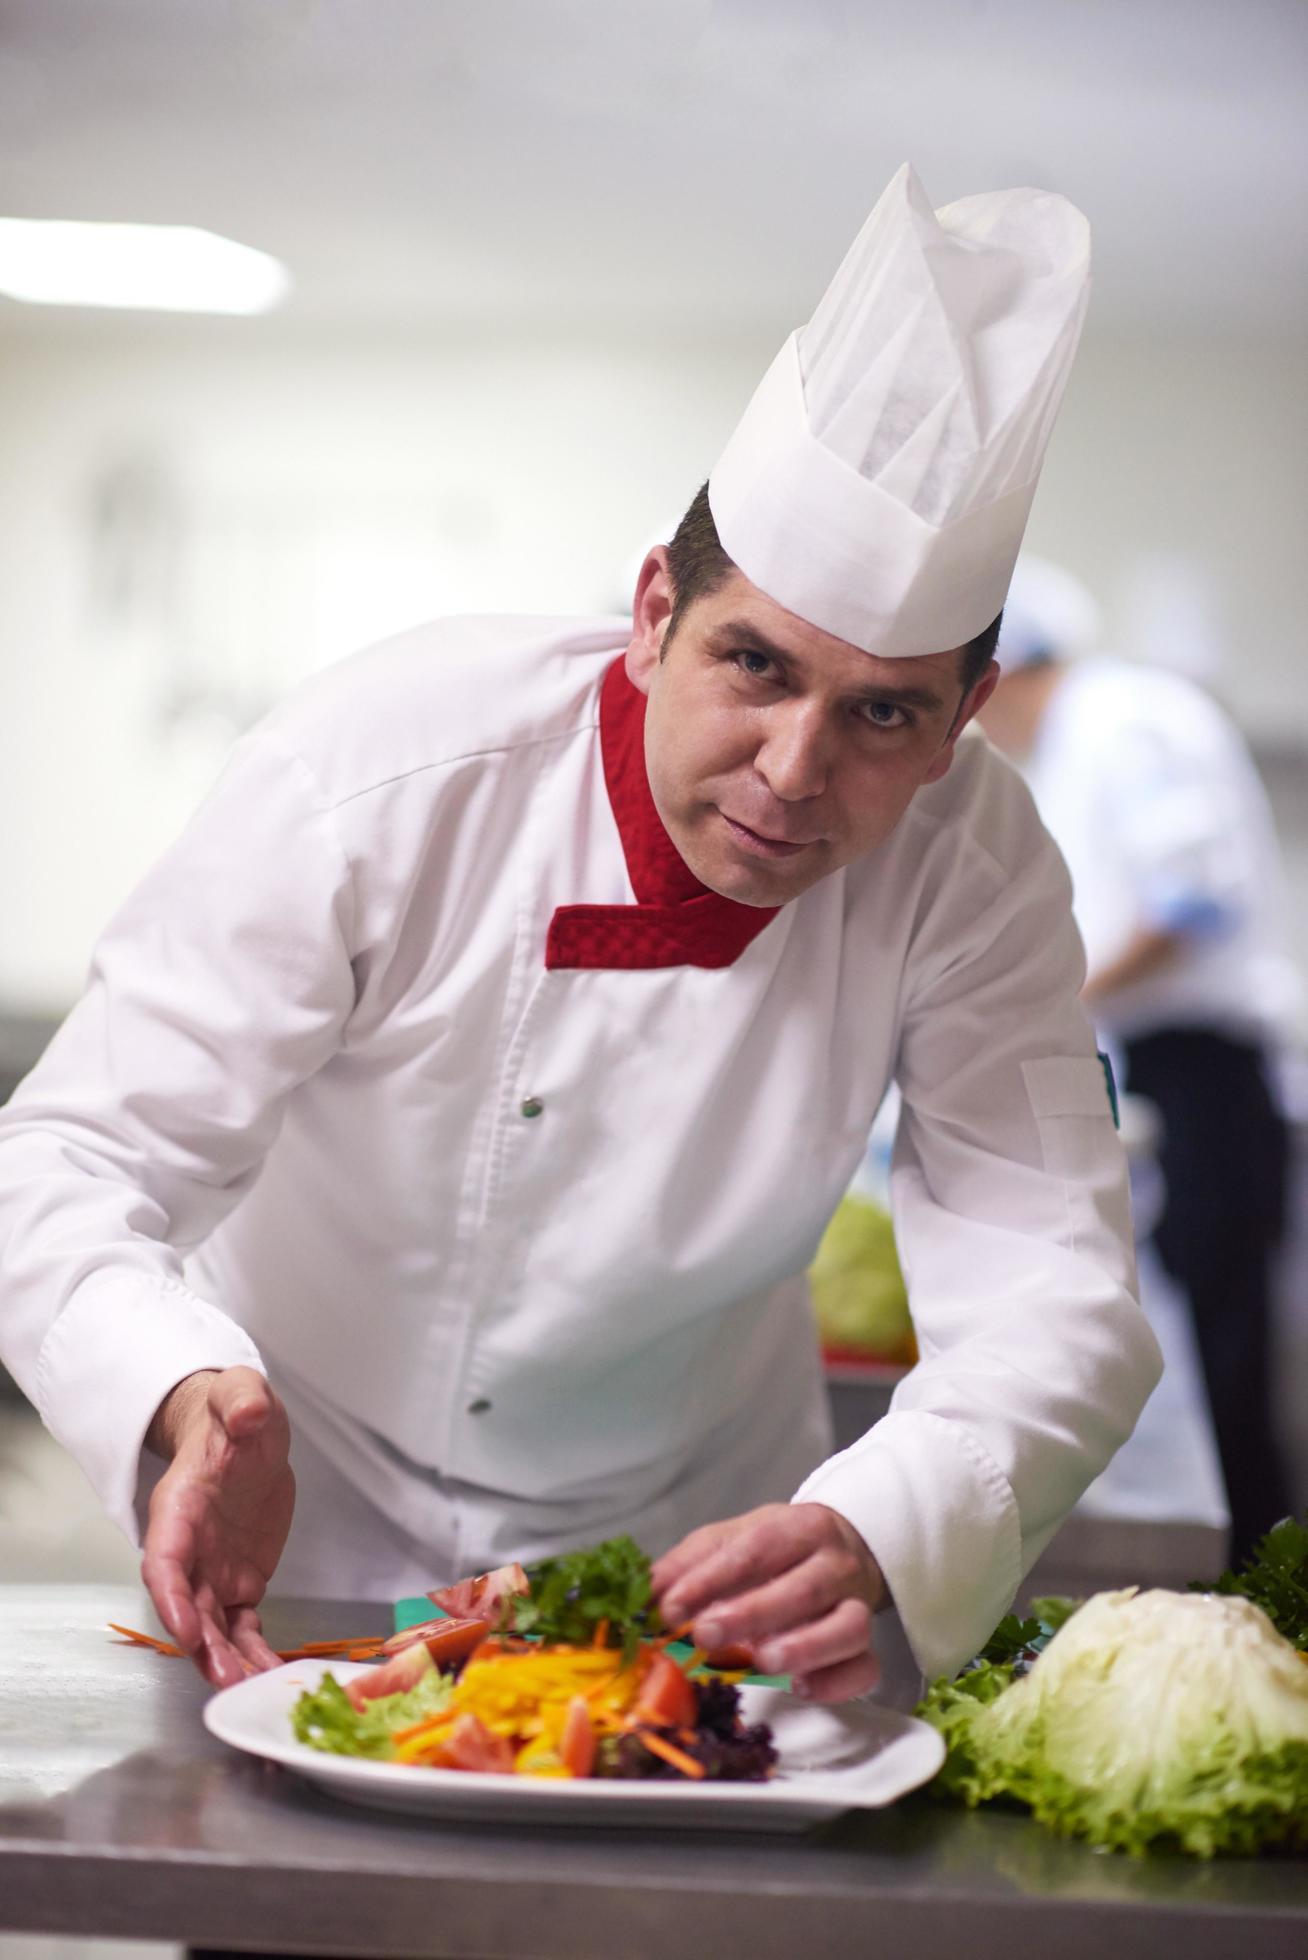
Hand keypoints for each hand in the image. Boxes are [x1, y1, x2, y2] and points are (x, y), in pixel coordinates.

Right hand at [140, 1366, 294, 1688]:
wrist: (244, 1434)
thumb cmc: (234, 1414)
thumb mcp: (239, 1393)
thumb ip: (241, 1400)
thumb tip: (248, 1413)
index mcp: (180, 1507)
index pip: (166, 1559)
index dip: (172, 1596)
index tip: (185, 1627)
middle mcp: (191, 1548)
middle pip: (188, 1606)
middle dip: (202, 1646)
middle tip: (227, 1679)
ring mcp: (214, 1570)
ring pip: (213, 1627)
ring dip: (227, 1660)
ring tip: (250, 1689)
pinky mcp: (241, 1583)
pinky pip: (243, 1626)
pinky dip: (254, 1652)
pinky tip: (269, 1675)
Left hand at [651, 1503, 885, 1702]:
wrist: (839, 1551)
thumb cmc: (775, 1550)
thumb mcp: (732, 1540)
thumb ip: (690, 1564)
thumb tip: (645, 1593)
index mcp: (798, 1528)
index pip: (756, 1548)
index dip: (712, 1579)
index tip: (670, 1607)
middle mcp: (834, 1564)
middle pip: (804, 1588)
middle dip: (752, 1615)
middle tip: (704, 1636)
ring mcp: (857, 1605)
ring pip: (848, 1627)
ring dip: (805, 1648)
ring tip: (762, 1662)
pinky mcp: (867, 1647)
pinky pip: (866, 1668)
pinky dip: (837, 1682)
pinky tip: (802, 1688)